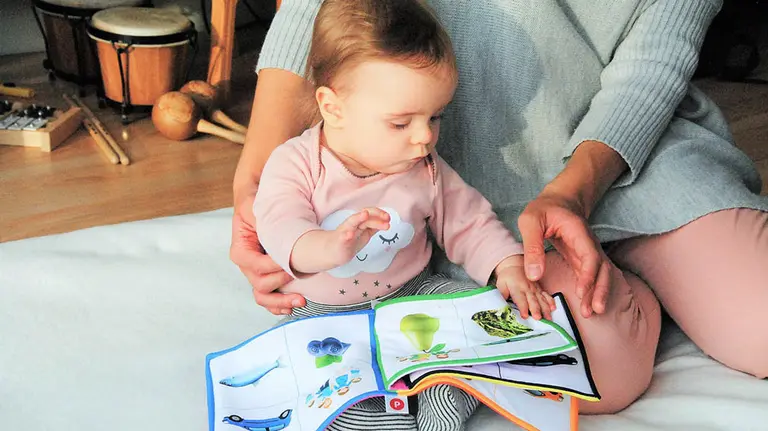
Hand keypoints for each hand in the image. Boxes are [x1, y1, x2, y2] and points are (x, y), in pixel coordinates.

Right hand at [230, 185, 303, 314]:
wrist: (256, 207)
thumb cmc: (254, 206)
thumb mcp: (254, 208)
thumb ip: (260, 220)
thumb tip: (271, 229)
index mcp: (241, 251)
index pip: (257, 265)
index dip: (275, 267)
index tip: (292, 263)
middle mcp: (247, 266)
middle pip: (260, 285)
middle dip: (281, 287)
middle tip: (301, 283)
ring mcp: (256, 274)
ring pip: (264, 296)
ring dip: (281, 302)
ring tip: (300, 301)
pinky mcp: (266, 277)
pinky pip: (269, 297)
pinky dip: (279, 305)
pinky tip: (292, 307)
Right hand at [328, 208, 390, 265]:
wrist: (333, 252)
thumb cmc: (350, 241)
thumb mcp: (364, 233)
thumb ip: (373, 227)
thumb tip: (386, 222)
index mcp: (359, 222)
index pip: (370, 214)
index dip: (379, 214)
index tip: (389, 218)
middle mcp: (352, 224)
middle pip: (363, 216)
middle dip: (375, 215)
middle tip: (386, 218)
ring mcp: (345, 231)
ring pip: (351, 222)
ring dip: (358, 218)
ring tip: (365, 214)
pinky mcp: (340, 241)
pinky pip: (343, 237)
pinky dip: (346, 235)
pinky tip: (350, 234)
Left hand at [493, 256, 555, 319]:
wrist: (515, 267)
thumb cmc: (507, 278)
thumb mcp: (500, 285)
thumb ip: (501, 295)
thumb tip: (499, 307)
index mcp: (517, 288)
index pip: (520, 299)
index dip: (523, 308)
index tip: (525, 316)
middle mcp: (528, 289)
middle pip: (533, 300)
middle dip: (536, 310)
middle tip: (538, 318)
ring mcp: (535, 289)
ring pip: (542, 299)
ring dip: (545, 309)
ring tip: (548, 318)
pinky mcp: (540, 289)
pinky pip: (547, 295)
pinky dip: (551, 302)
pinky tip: (554, 308)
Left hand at [518, 189, 611, 317]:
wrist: (559, 201)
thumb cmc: (543, 209)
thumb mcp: (530, 222)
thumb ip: (532, 247)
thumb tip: (534, 275)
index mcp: (578, 232)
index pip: (589, 255)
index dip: (588, 275)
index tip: (581, 292)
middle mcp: (588, 243)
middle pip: (602, 267)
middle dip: (599, 289)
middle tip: (593, 310)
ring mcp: (587, 252)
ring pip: (600, 274)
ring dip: (598, 292)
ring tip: (592, 312)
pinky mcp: (582, 259)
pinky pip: (591, 276)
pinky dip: (591, 290)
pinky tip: (588, 304)